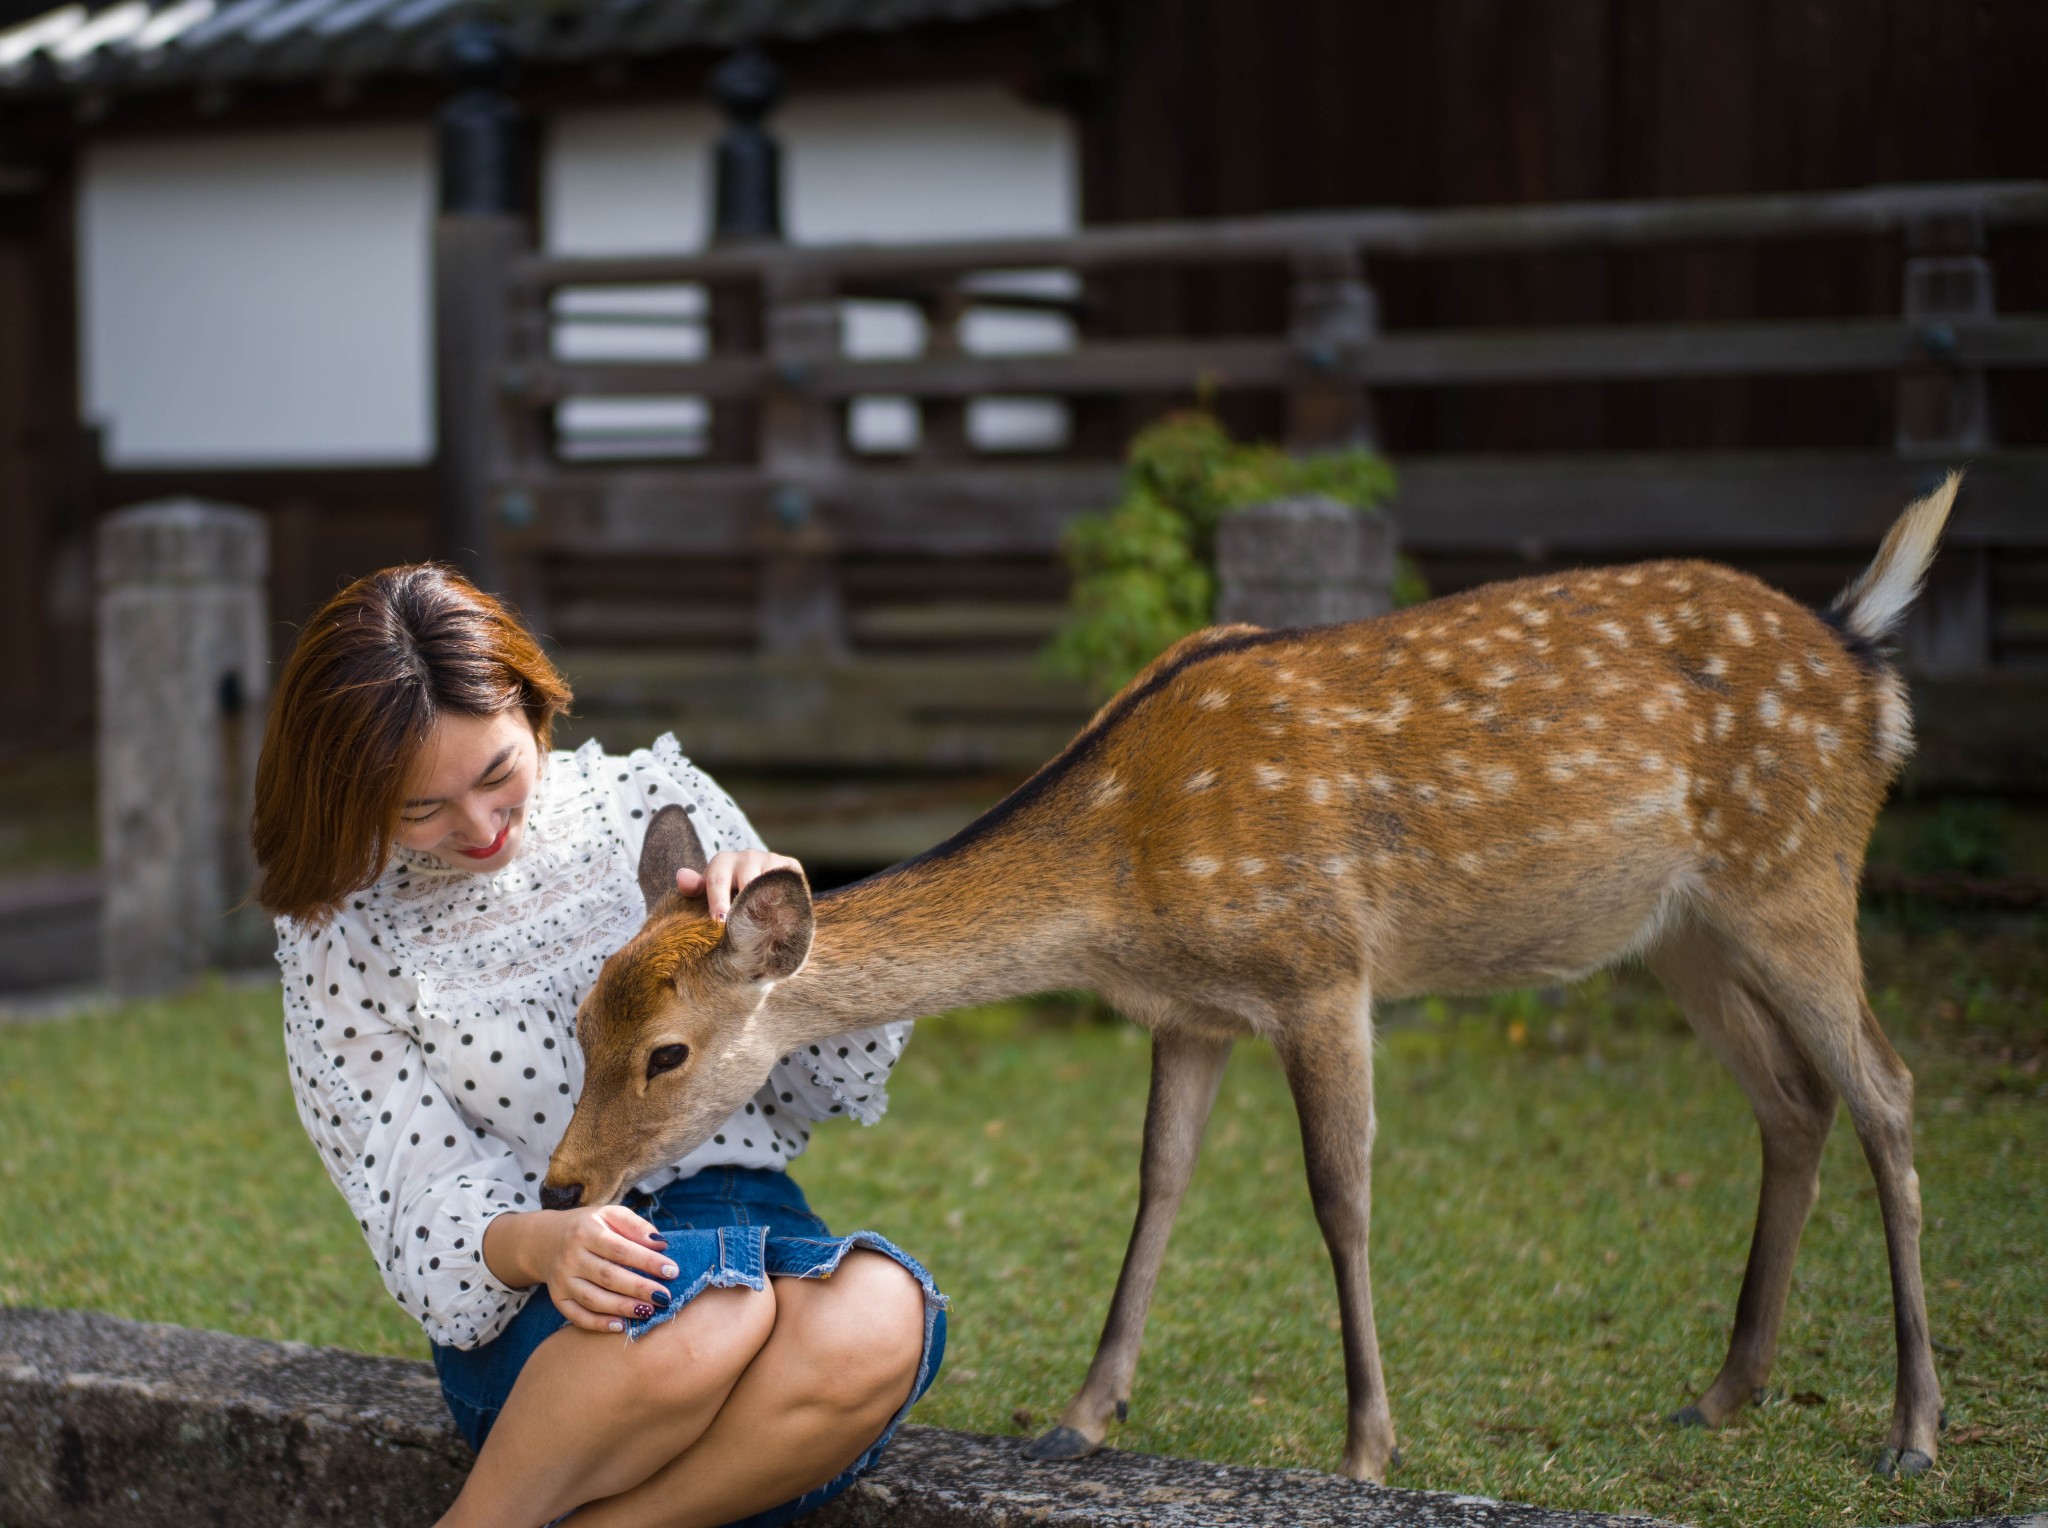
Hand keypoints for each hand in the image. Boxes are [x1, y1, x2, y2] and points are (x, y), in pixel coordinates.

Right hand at [487, 1205, 679, 1333]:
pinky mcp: (558, 1299)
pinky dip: (599, 1324)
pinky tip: (621, 1326)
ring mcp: (562, 1280)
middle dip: (639, 1288)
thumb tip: (660, 1242)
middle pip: (608, 1276)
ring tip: (649, 1311)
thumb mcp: (610, 1214)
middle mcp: (570, 1257)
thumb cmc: (589, 1226)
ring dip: (623, 1308)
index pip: (620, 1249)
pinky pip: (578, 1316)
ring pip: (594, 1299)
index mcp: (586, 1232)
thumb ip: (635, 1226)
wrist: (546, 1240)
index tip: (672, 1271)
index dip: (647, 1261)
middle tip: (665, 1297)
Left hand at [674, 849, 804, 922]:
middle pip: (746, 882)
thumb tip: (681, 877)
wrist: (756, 883)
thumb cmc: (725, 891)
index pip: (717, 880)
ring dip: (767, 904)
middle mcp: (747, 856)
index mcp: (722, 861)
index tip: (720, 922)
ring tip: (767, 925)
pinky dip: (787, 899)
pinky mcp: (790, 866)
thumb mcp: (707, 891)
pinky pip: (789, 883)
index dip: (718, 902)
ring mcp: (770, 859)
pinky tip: (784, 916)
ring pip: (768, 883)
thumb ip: (694, 888)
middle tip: (744, 928)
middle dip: (744, 906)